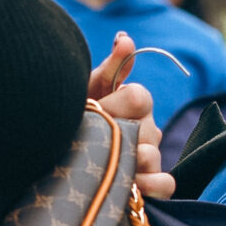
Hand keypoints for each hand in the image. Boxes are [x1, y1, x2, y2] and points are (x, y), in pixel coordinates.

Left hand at [90, 41, 172, 197]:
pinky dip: (153, 185)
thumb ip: (109, 69)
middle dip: (119, 135)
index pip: (139, 97)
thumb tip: (125, 39)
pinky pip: (166, 184)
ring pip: (153, 156)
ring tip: (105, 166)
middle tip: (92, 140)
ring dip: (130, 162)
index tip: (90, 110)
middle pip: (148, 128)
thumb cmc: (76, 117)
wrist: (59, 152)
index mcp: (133, 101)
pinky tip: (133, 187)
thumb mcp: (87, 90)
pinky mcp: (153, 183)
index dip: (114, 105)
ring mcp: (151, 155)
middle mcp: (147, 127)